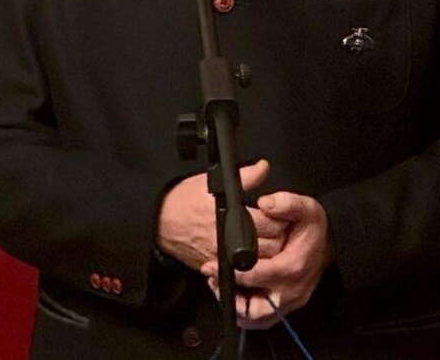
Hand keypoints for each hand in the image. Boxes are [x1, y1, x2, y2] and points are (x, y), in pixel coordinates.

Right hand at [156, 160, 285, 270]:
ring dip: (267, 253)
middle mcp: (229, 239)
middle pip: (271, 245)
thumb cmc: (184, 200)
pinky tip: (250, 252)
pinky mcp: (216, 267)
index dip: (280, 217)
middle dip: (278, 236)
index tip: (281, 213)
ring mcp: (223, 256)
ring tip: (267, 240)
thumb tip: (264, 167)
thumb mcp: (213, 181)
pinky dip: (249, 265)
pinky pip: (242, 271)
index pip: (271, 223)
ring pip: (260, 262)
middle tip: (278, 227)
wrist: (159, 221)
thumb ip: (244, 176)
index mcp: (232, 215)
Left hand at [203, 192, 330, 328]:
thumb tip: (265, 203)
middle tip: (212, 278)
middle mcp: (291, 291)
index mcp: (293, 267)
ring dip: (233, 306)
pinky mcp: (283, 310)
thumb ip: (286, 202)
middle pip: (253, 306)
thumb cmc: (312, 230)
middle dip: (228, 295)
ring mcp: (288, 304)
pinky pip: (258, 320)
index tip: (213, 263)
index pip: (256, 276)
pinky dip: (243, 312)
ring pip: (254, 318)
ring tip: (218, 286)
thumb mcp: (306, 208)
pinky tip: (232, 295)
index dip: (231, 271)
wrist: (327, 247)